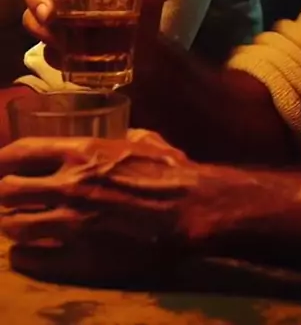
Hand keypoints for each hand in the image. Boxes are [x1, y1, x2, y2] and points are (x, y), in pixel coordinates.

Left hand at [0, 129, 210, 282]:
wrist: (190, 209)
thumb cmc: (171, 171)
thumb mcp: (143, 139)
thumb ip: (121, 136)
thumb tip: (120, 134)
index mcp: (81, 153)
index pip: (20, 153)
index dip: (2, 159)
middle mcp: (68, 186)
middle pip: (7, 191)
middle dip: (2, 194)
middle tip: (5, 198)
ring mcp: (71, 224)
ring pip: (14, 226)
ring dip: (10, 224)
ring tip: (14, 224)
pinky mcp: (78, 257)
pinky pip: (31, 258)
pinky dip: (23, 253)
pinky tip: (26, 250)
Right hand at [21, 0, 169, 68]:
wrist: (146, 60)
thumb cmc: (142, 21)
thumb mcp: (151, 5)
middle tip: (50, 13)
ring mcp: (56, 23)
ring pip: (31, 18)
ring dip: (39, 26)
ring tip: (60, 39)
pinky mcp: (57, 49)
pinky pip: (44, 49)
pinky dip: (52, 52)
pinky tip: (67, 56)